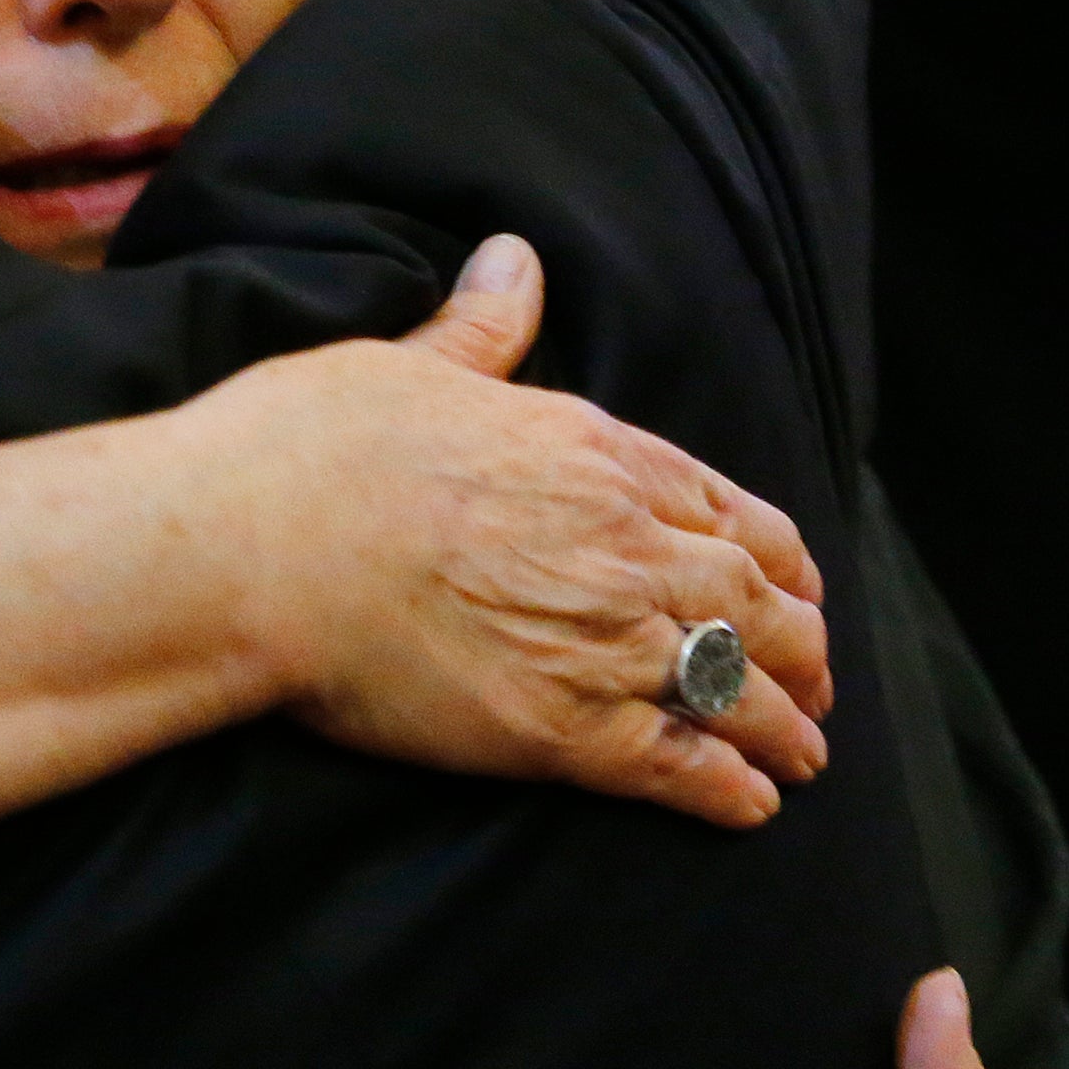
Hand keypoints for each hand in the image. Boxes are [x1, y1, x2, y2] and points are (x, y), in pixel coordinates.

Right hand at [183, 233, 833, 829]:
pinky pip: (677, 765)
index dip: (776, 559)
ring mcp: (601, 641)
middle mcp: (624, 546)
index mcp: (596, 454)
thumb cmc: (312, 450)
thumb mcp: (407, 366)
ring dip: (782, 725)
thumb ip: (479, 332)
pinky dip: (727, 789)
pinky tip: (751, 807)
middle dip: (796, 648)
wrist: (252, 550)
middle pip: (751, 603)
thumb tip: (513, 261)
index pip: (729, 510)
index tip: (796, 586)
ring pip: (732, 687)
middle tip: (815, 682)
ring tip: (806, 759)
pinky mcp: (561, 730)